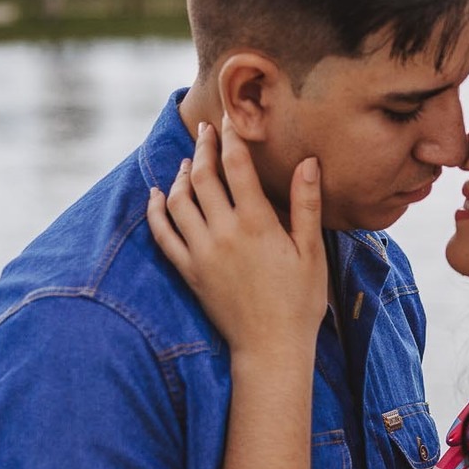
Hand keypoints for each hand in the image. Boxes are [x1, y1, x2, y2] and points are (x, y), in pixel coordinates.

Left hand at [147, 116, 325, 365]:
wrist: (270, 347)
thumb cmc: (299, 301)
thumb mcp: (312, 251)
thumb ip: (307, 204)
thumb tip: (307, 162)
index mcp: (257, 224)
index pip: (235, 167)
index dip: (230, 138)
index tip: (228, 120)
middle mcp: (223, 234)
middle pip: (201, 178)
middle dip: (201, 149)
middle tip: (205, 131)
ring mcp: (201, 253)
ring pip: (178, 202)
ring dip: (180, 175)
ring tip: (187, 161)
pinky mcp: (189, 272)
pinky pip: (163, 235)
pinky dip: (156, 211)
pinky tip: (156, 195)